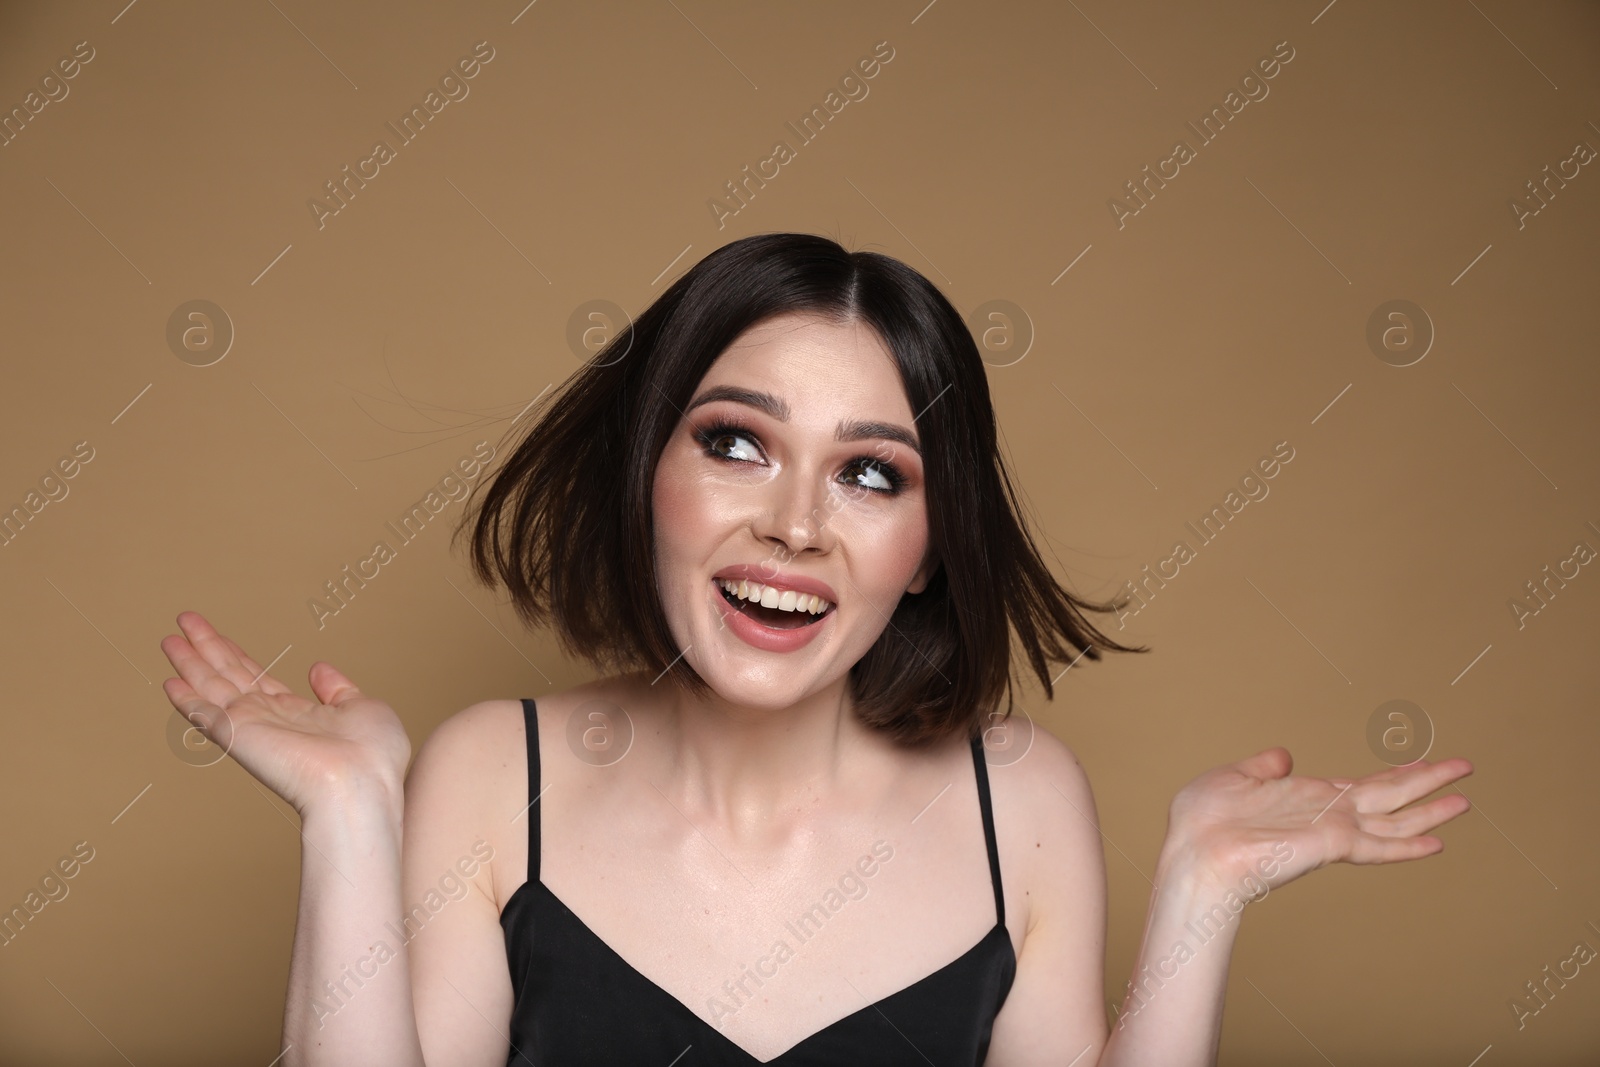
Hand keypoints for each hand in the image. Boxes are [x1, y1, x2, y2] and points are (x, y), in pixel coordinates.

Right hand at [159, 611, 411, 815]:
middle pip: (229, 675)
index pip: (257, 678)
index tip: (217, 637)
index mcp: (297, 713)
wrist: (361, 783)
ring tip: (169, 638)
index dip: (236, 655)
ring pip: (212, 686)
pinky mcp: (236, 733)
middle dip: (206, 647)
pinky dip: (186, 697)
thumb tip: (318, 669)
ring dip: (189, 661)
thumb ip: (337, 688)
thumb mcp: (361, 707)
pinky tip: (170, 680)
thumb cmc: (372, 755)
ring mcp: (251, 726)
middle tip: (185, 619)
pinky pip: (205, 712)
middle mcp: (269, 719)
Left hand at [1158, 747, 1473, 894]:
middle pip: (1389, 796)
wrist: (1194, 853)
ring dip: (1431, 809)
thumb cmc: (1202, 823)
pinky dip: (1408, 845)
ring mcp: (1331, 831)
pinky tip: (1437, 842)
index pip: (1360, 786)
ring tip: (1466, 798)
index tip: (1421, 766)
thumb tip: (1283, 755)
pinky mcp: (1330, 845)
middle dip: (1427, 782)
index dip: (1392, 776)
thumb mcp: (1233, 778)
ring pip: (1394, 818)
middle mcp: (1325, 815)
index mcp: (1304, 798)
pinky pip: (1378, 846)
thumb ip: (1262, 768)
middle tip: (1465, 767)